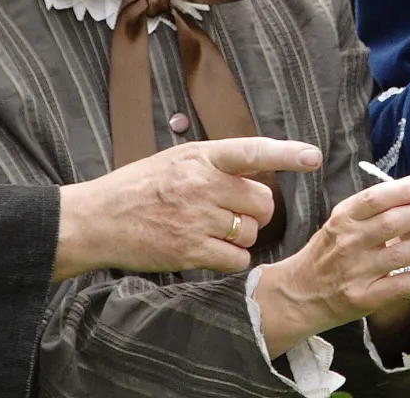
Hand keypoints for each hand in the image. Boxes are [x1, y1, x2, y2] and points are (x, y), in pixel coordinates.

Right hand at [54, 137, 323, 280]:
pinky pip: (236, 259)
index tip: (312, 157)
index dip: (286, 153)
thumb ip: (213, 164)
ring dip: (241, 237)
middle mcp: (201, 183)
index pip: (252, 151)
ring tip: (211, 231)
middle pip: (262, 202)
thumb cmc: (137, 188)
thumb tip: (254, 173)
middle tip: (233, 213)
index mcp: (200, 155)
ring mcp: (196, 218)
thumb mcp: (175, 160)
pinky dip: (230, 259)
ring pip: (250, 232)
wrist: (97, 219)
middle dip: (255, 212)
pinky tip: (209, 252)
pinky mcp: (189, 250)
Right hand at [253, 175, 409, 357]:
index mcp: (344, 217)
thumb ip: (374, 210)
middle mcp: (348, 241)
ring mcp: (355, 271)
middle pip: (393, 222)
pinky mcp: (363, 297)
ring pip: (400, 253)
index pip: (376, 197)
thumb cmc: (328, 253)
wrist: (299, 293)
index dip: (407, 189)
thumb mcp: (342, 223)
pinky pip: (399, 285)